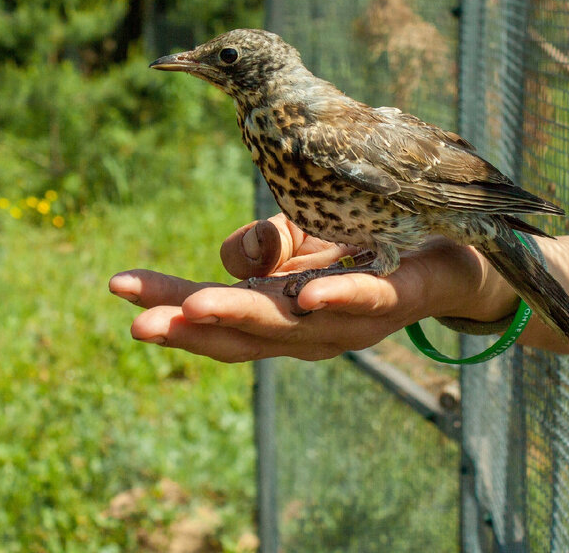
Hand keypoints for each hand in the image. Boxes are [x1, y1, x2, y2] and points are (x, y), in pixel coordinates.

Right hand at [108, 214, 493, 361]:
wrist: (451, 255)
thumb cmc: (368, 245)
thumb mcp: (303, 235)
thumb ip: (265, 244)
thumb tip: (229, 257)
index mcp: (280, 313)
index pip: (213, 311)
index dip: (167, 302)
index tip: (117, 285)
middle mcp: (311, 328)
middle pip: (242, 334)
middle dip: (189, 329)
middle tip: (140, 324)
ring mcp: (353, 322)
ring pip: (293, 325)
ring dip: (244, 317)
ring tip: (195, 308)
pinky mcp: (397, 300)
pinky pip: (366, 301)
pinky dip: (339, 299)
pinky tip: (309, 293)